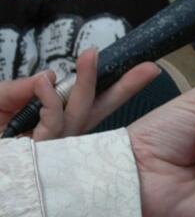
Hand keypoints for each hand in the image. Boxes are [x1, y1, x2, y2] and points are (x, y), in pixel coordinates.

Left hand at [1, 49, 160, 139]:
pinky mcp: (36, 160)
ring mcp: (47, 153)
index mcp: (45, 125)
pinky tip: (44, 83)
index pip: (85, 104)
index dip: (112, 86)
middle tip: (149, 68)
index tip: (142, 68)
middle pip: (95, 113)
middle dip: (123, 89)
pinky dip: (50, 102)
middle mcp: (52, 141)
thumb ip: (23, 89)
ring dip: (85, 84)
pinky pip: (54, 127)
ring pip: (78, 118)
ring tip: (91, 56)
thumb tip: (51, 77)